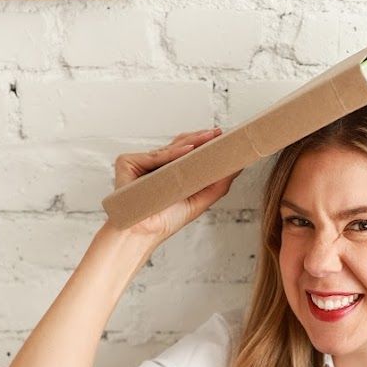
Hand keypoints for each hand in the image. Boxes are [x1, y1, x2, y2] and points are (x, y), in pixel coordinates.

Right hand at [111, 128, 242, 247]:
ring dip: (192, 142)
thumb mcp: (199, 200)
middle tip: (220, 133)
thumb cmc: (166, 220)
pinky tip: (189, 149)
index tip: (223, 136)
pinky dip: (172, 154)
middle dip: (201, 139)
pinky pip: (155, 156)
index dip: (205, 144)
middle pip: (179, 146)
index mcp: (168, 170)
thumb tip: (238, 167)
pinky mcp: (127, 162)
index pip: (188, 151)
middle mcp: (154, 164)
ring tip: (211, 137)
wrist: (143, 233)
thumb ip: (218, 184)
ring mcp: (140, 162)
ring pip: (169, 148)